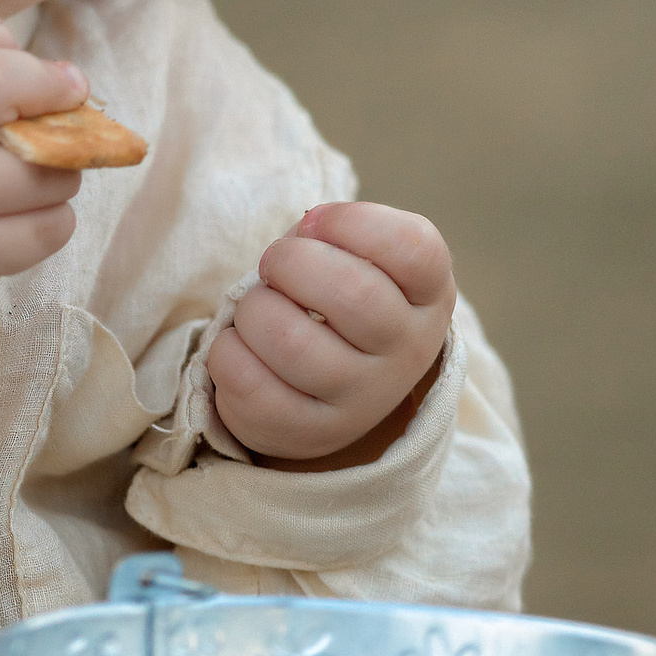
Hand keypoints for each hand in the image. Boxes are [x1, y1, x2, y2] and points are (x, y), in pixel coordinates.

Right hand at [0, 8, 90, 369]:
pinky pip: (45, 227)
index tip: (15, 59)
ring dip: (61, 163)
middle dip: (52, 85)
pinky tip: (34, 215)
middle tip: (69, 95)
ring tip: (46, 170)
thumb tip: (40, 71)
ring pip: (43, 164)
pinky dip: (54, 218)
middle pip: (6, 81)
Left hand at [209, 203, 455, 466]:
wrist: (332, 383)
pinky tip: (242, 349)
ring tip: (256, 311)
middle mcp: (409, 351)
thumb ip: (333, 233)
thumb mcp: (358, 256)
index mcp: (428, 293)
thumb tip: (304, 232)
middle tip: (274, 265)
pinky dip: (227, 354)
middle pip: (351, 293)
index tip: (314, 223)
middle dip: (287, 261)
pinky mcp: (314, 434)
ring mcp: (365, 400)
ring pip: (289, 341)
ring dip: (251, 310)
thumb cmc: (338, 296)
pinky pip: (250, 385)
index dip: (351, 222)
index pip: (413, 248)